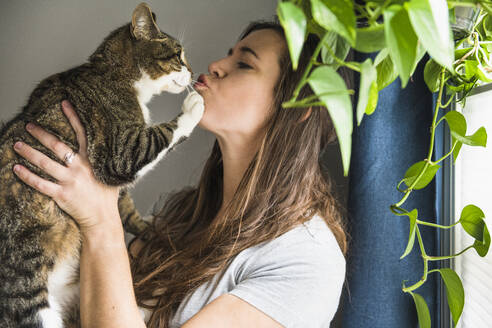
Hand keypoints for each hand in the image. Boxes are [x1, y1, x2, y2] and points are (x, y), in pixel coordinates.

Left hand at [12, 100, 120, 231]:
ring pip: (44, 163)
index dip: (73, 117)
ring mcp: (70, 181)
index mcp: (92, 160)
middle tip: (28, 126)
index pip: (82, 133)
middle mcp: (80, 167)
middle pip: (56, 145)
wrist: (103, 218)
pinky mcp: (61, 194)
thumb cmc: (106, 196)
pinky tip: (16, 169)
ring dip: (28, 152)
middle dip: (40, 134)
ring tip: (16, 144)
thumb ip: (102, 161)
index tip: (64, 103)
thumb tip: (103, 147)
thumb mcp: (110, 174)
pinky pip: (40, 183)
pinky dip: (27, 176)